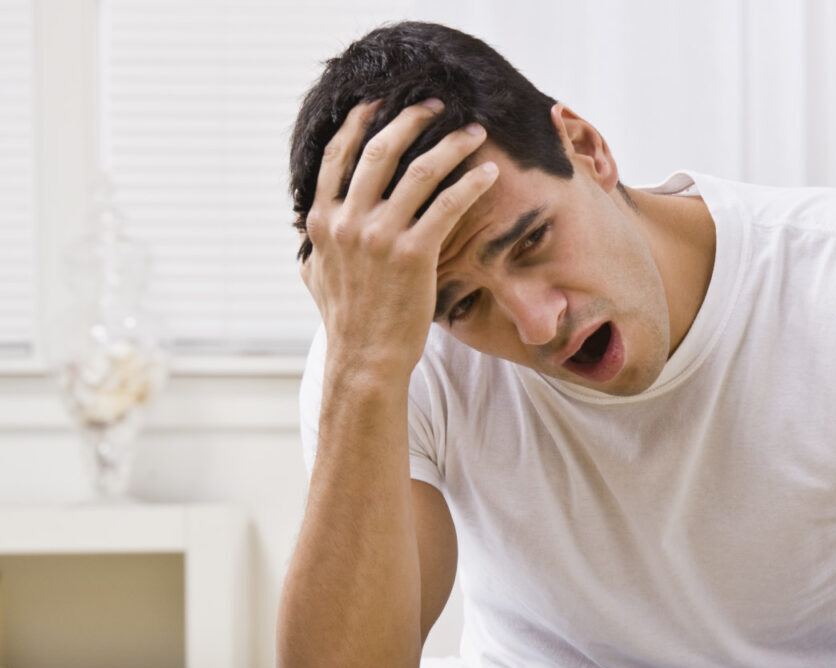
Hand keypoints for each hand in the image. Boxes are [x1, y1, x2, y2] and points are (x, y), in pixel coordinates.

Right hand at [300, 99, 497, 380]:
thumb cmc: (345, 320)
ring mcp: (380, 236)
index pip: (338, 154)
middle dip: (411, 119)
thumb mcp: (314, 275)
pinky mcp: (413, 254)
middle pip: (380, 150)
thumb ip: (314, 245)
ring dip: (451, 145)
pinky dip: (471, 185)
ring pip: (420, 171)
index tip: (381, 102)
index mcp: (322, 219)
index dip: (361, 122)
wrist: (364, 357)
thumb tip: (308, 230)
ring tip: (474, 132)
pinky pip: (447, 206)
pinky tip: (489, 175)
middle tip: (436, 105)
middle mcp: (347, 221)